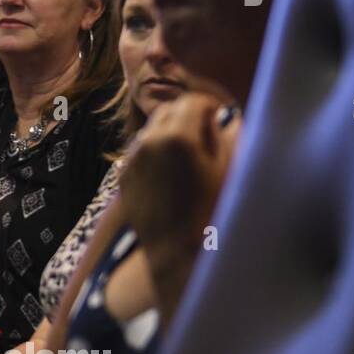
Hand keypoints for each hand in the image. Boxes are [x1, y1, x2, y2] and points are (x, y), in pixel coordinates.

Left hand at [120, 93, 239, 256]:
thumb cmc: (212, 212)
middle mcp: (148, 142)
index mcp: (178, 137)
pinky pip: (139, 152)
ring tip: (187, 158)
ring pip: (151, 130)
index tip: (219, 119)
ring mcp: (132, 159)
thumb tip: (222, 116)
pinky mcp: (123, 175)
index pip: (192, 102)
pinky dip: (154, 153)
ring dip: (168, 133)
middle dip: (187, 117)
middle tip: (205, 137)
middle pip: (168, 111)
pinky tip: (169, 174)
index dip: (209, 108)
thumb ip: (226, 134)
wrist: (178, 251)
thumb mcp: (229, 169)